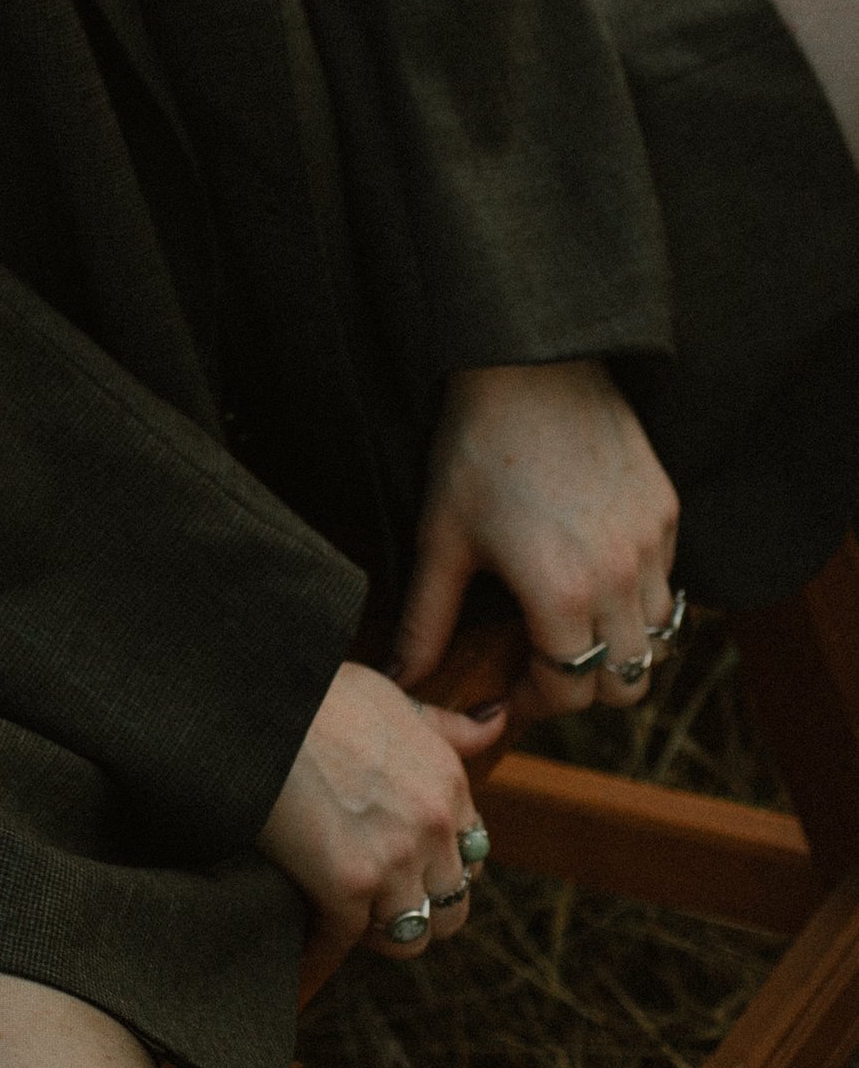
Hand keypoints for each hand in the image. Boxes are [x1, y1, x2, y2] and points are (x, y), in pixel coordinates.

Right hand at [258, 659, 503, 960]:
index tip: (404, 865)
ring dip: (376, 932)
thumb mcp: (389, 696)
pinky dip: (320, 945)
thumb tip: (495, 720)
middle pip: (450, 907)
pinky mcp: (349, 885)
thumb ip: (445, 726)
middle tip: (373, 897)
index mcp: (449, 781)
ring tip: (342, 917)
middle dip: (416, 906)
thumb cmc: (312, 691)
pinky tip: (301, 939)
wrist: (254, 702)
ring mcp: (395, 859)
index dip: (436, 866)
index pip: (471, 857)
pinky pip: (345, 942)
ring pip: (409, 936)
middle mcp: (434, 825)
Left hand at [393, 359, 680, 720]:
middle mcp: (620, 578)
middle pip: (625, 684)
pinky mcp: (668, 511)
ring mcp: (653, 544)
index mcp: (562, 593)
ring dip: (617, 648)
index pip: (570, 693)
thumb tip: (398, 679)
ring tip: (570, 624)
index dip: (534, 704)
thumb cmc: (475, 448)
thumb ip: (426, 621)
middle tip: (540, 665)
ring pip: (656, 640)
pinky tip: (593, 574)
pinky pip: (667, 584)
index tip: (507, 694)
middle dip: (582, 688)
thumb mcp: (442, 538)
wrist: (527, 363)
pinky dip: (638, 600)